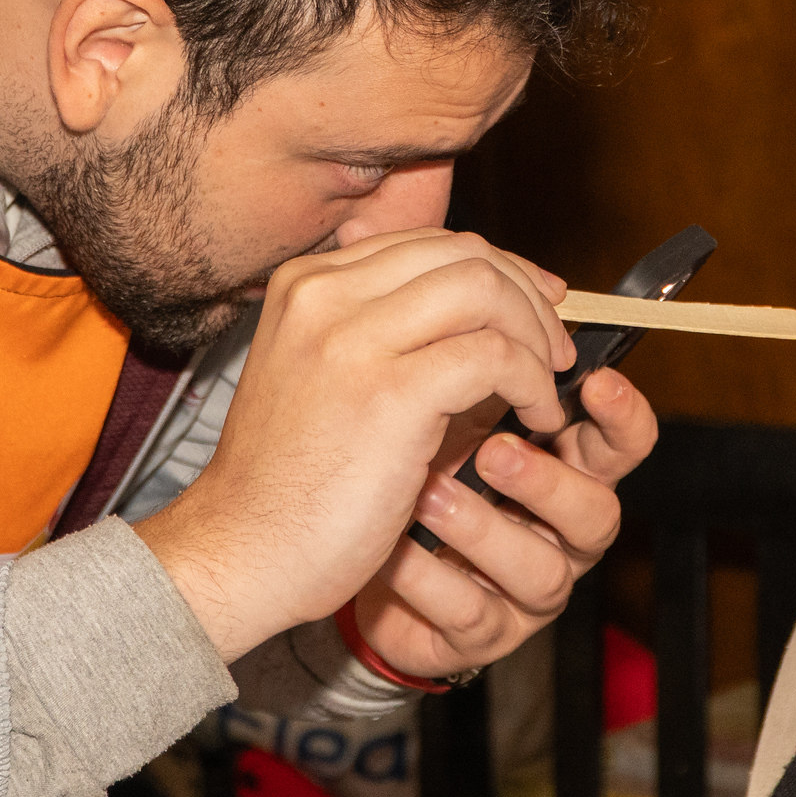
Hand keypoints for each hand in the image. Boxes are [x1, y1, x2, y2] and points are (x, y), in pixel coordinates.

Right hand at [134, 229, 574, 660]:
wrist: (242, 553)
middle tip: (554, 348)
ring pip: (483, 290)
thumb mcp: (324, 380)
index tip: (538, 306)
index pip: (428, 243)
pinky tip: (533, 418)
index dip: (499, 269)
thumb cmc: (289, 484)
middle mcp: (323, 294)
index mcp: (306, 284)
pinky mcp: (388, 391)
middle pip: (462, 254)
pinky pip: (493, 356)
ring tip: (546, 387)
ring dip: (535, 336)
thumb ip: (387, 336)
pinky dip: (530, 382)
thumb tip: (490, 316)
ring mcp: (351, 337)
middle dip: (527, 295)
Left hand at [349, 365, 657, 678]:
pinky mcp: (479, 635)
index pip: (622, 445)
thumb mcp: (455, 408)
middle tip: (495, 450)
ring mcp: (525, 592)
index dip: (622, 418)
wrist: (360, 557)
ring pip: (540, 572)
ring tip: (427, 492)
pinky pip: (468, 612)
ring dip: (482, 528)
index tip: (595, 382)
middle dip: (549, 483)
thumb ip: (488, 359)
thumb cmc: (422, 467)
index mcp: (566, 469)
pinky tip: (392, 548)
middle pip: (596, 515)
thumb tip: (504, 280)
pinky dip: (427, 577)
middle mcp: (560, 533)